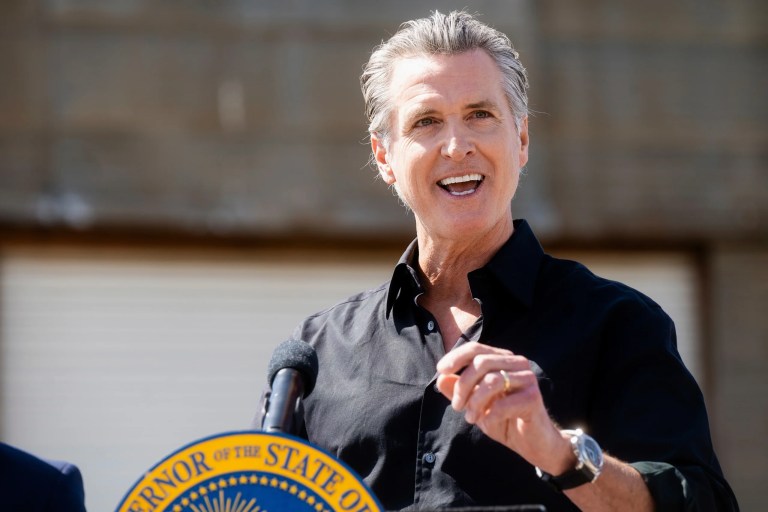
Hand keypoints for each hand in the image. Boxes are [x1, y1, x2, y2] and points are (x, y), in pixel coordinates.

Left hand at [435, 342, 573, 473]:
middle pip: (481, 362)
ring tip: (471, 418)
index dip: (456, 357)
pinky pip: (503, 403)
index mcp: (503, 360)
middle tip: (457, 407)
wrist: (534, 444)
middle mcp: (517, 364)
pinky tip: (487, 423)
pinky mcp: (533, 397)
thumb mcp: (475, 406)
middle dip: (462, 386)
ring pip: (491, 380)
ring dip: (474, 402)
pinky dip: (489, 415)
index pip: (476, 349)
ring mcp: (527, 379)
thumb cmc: (504, 420)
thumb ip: (458, 391)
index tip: (440, 370)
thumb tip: (441, 379)